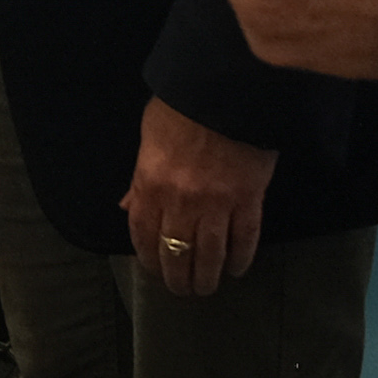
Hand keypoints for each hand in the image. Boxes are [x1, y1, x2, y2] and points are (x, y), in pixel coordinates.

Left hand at [122, 95, 277, 300]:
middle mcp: (180, 201)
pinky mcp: (249, 199)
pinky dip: (241, 257)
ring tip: (208, 287)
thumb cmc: (182, 106)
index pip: (143, 234)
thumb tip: (129, 205)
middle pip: (176, 253)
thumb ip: (139, 178)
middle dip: (178, 277)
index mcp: (150, 184)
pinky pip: (244, 238)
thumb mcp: (148, 136)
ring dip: (208, 276)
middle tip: (183, 289)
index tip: (154, 270)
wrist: (226, 88)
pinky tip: (238, 268)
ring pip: (210, 254)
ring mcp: (216, 204)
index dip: (148, 258)